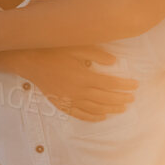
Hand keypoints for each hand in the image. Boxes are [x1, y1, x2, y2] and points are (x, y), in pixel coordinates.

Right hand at [1, 46, 137, 121]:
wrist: (29, 61)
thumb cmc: (52, 50)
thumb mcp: (76, 47)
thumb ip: (96, 54)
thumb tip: (114, 61)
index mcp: (83, 76)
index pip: (110, 83)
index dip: (124, 85)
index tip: (135, 85)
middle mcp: (78, 91)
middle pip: (105, 98)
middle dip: (121, 99)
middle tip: (133, 98)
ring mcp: (69, 99)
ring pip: (95, 108)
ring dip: (110, 109)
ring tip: (123, 108)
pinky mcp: (61, 103)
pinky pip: (80, 114)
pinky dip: (93, 117)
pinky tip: (102, 117)